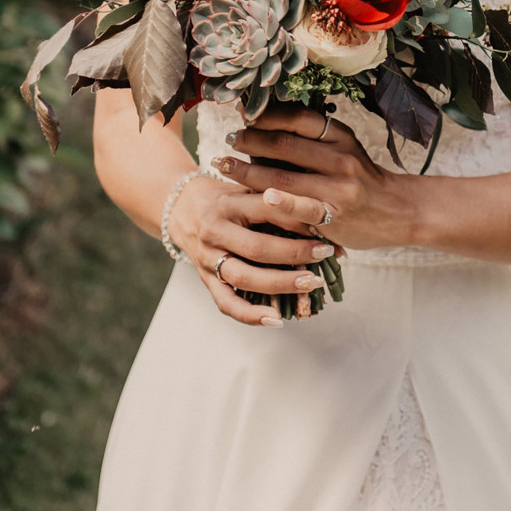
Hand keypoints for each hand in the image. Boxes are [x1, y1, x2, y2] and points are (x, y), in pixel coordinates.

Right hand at [170, 171, 340, 327]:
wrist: (182, 208)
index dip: (299, 220)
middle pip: (257, 248)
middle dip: (295, 253)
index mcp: (229, 203)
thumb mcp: (249, 191)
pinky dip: (251, 315)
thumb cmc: (227, 199)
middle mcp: (215, 231)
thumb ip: (280, 205)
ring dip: (281, 283)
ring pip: (244, 277)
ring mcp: (207, 258)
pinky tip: (276, 319)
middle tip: (325, 255)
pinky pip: (227, 303)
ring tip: (311, 283)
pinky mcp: (205, 280)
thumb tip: (328, 223)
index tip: (326, 227)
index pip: (267, 210)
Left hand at [212, 103, 411, 252]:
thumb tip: (265, 125)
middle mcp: (340, 157)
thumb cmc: (362, 179)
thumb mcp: (345, 149)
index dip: (266, 114)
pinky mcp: (336, 217)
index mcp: (340, 136)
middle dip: (250, 141)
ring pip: (285, 175)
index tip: (242, 113)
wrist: (399, 211)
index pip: (298, 117)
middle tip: (228, 140)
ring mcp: (338, 188)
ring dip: (249, 171)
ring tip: (225, 166)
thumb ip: (313, 139)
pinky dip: (282, 202)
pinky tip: (262, 197)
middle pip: (285, 144)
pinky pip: (304, 208)